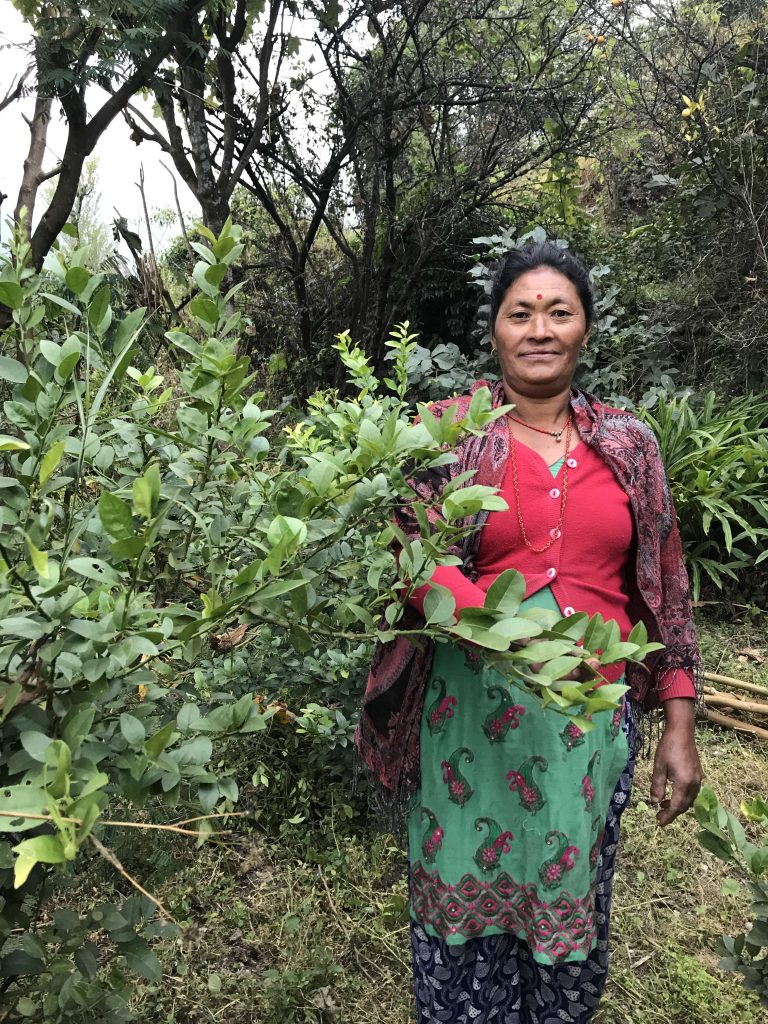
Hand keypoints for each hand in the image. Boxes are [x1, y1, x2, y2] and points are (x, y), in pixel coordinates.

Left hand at [650, 700, 702, 825]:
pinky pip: (692, 792)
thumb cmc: (668, 747)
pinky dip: (683, 797)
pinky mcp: (698, 773)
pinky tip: (673, 794)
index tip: (659, 823)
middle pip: (685, 805)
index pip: (677, 806)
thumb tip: (655, 801)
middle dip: (673, 813)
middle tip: (659, 817)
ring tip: (663, 806)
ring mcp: (698, 778)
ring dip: (678, 805)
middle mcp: (695, 783)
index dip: (668, 816)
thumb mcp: (659, 767)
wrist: (682, 731)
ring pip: (689, 799)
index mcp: (684, 783)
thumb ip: (657, 786)